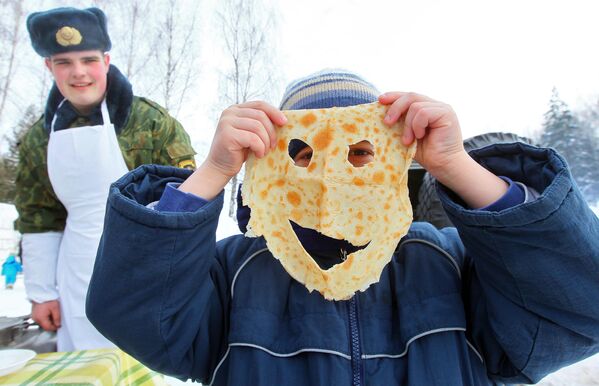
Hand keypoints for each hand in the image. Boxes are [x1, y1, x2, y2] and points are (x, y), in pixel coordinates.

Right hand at [31, 300, 60, 330]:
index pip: (48, 328)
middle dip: (51, 324)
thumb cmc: (48, 299)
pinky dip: (45, 318)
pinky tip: (49, 313)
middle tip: (57, 320)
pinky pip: (40, 319)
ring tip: (53, 314)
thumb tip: (58, 325)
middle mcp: (35, 318)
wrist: (41, 293)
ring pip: (43, 323)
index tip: (59, 326)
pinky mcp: (34, 314)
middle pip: (45, 326)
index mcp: (40, 318)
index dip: (54, 328)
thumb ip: (57, 318)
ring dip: (48, 321)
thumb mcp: (55, 308)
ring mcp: (34, 316)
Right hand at [179, 101, 286, 199]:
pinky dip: (260, 148)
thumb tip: (283, 120)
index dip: (274, 112)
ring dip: (265, 142)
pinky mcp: (227, 134)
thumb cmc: (239, 152)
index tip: (285, 122)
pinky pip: (253, 138)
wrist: (220, 167)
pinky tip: (258, 154)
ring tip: (264, 152)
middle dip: (271, 132)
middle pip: (260, 115)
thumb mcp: (251, 134)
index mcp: (236, 109)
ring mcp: (226, 122)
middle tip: (273, 146)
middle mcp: (230, 112)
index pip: (260, 104)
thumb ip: (260, 124)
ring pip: (258, 127)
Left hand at [379, 92, 507, 207]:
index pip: (408, 96)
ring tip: (408, 140)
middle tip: (387, 123)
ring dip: (408, 125)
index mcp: (426, 108)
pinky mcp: (446, 113)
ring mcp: (442, 108)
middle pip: (410, 96)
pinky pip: (423, 113)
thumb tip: (381, 117)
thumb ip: (399, 125)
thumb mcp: (407, 136)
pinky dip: (417, 126)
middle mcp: (434, 105)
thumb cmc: (426, 154)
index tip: (379, 100)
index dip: (394, 96)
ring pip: (415, 106)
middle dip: (395, 108)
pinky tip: (420, 136)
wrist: (444, 166)